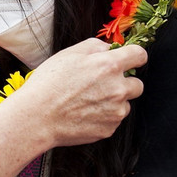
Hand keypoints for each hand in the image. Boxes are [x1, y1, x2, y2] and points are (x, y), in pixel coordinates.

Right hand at [7, 39, 145, 147]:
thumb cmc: (48, 84)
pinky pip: (113, 120)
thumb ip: (94, 46)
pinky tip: (83, 114)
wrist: (37, 117)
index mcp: (109, 66)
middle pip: (137, 84)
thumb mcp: (68, 54)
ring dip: (113, 102)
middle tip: (102, 85)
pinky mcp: (109, 129)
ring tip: (87, 102)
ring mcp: (115, 111)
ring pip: (125, 104)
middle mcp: (118, 88)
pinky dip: (103, 117)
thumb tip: (109, 48)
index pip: (139, 55)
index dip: (134, 57)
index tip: (129, 61)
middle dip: (124, 83)